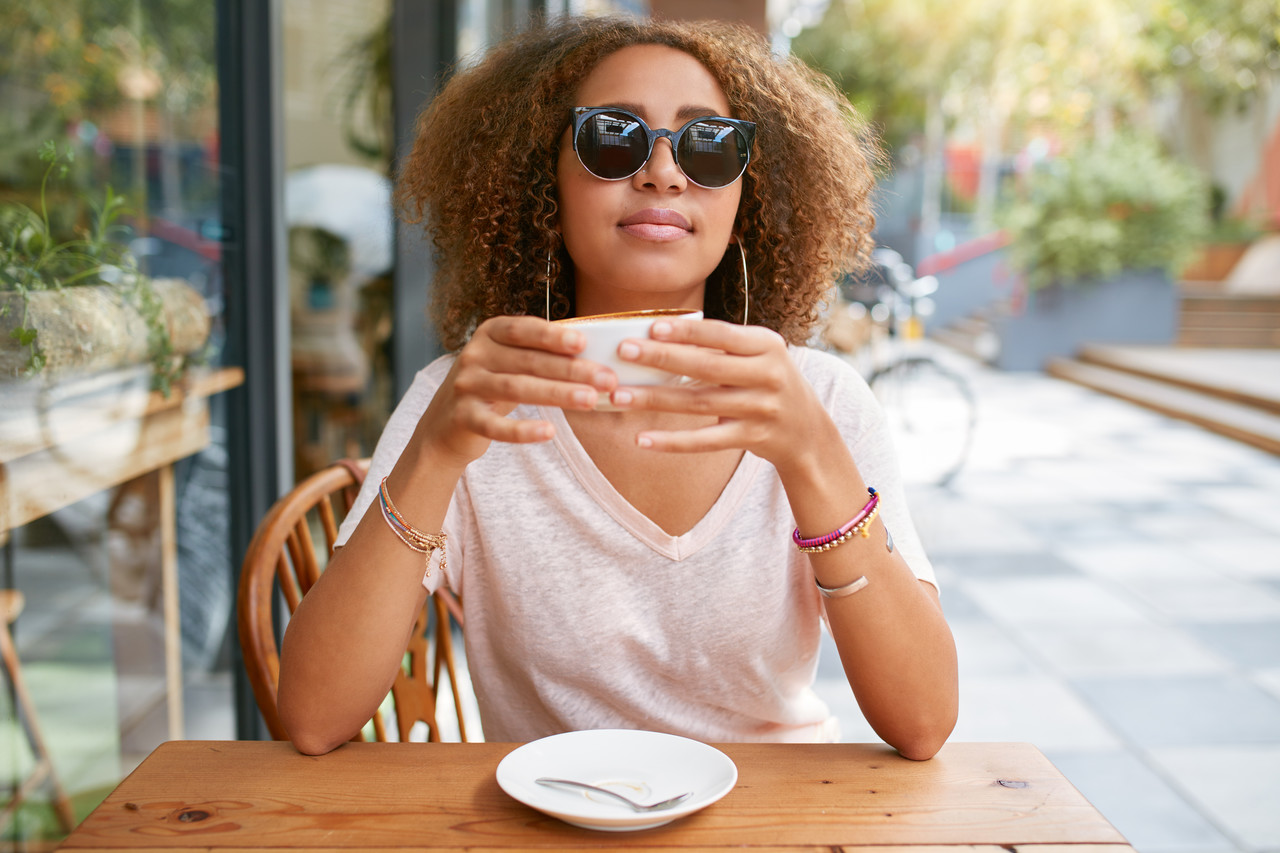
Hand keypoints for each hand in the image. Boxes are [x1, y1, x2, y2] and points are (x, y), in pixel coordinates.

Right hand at [413, 315, 617, 465]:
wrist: (444, 424)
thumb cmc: (493, 387)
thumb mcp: (510, 362)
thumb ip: (541, 354)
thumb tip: (594, 355)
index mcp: (489, 333)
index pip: (524, 330)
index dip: (553, 336)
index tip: (583, 344)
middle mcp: (474, 355)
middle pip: (529, 361)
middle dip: (571, 370)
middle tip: (607, 380)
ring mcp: (465, 386)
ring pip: (516, 388)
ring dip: (557, 394)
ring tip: (590, 400)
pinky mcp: (462, 417)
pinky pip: (495, 426)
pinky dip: (523, 430)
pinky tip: (549, 432)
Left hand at [607, 318, 832, 474]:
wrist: (807, 430)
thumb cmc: (767, 382)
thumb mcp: (758, 355)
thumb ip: (721, 346)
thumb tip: (658, 335)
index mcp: (767, 345)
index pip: (721, 334)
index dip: (687, 331)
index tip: (651, 327)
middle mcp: (768, 375)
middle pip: (706, 367)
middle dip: (662, 358)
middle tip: (624, 352)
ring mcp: (761, 408)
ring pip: (699, 403)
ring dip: (655, 399)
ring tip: (619, 396)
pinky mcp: (752, 438)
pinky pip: (705, 441)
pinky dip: (672, 441)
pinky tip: (642, 439)